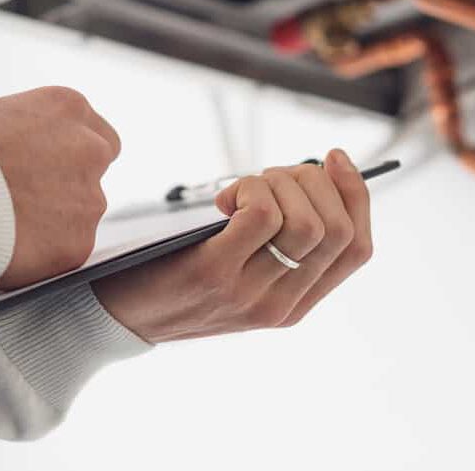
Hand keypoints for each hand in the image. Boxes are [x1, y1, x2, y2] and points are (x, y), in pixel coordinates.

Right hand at [0, 86, 120, 289]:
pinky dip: (44, 252)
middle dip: (71, 184)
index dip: (72, 154)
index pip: (95, 132)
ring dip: (54, 220)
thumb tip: (26, 149)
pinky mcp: (79, 242)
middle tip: (34, 198)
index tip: (53, 166)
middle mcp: (90, 149)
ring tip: (8, 223)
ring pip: (81, 213)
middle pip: (95, 170)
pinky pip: (66, 249)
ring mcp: (89, 197)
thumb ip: (28, 133)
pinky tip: (11, 245)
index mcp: (69, 109)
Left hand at [93, 149, 371, 341]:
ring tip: (243, 187)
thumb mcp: (238, 271)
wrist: (117, 317)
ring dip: (279, 183)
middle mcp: (281, 304)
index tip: (334, 157)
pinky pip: (262, 216)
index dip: (356, 195)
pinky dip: (250, 190)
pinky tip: (224, 199)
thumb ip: (274, 242)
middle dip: (313, 181)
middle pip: (337, 228)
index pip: (358, 248)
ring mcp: (250, 293)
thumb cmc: (177, 278)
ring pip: (306, 221)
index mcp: (296, 303)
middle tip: (271, 174)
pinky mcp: (215, 272)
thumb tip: (306, 179)